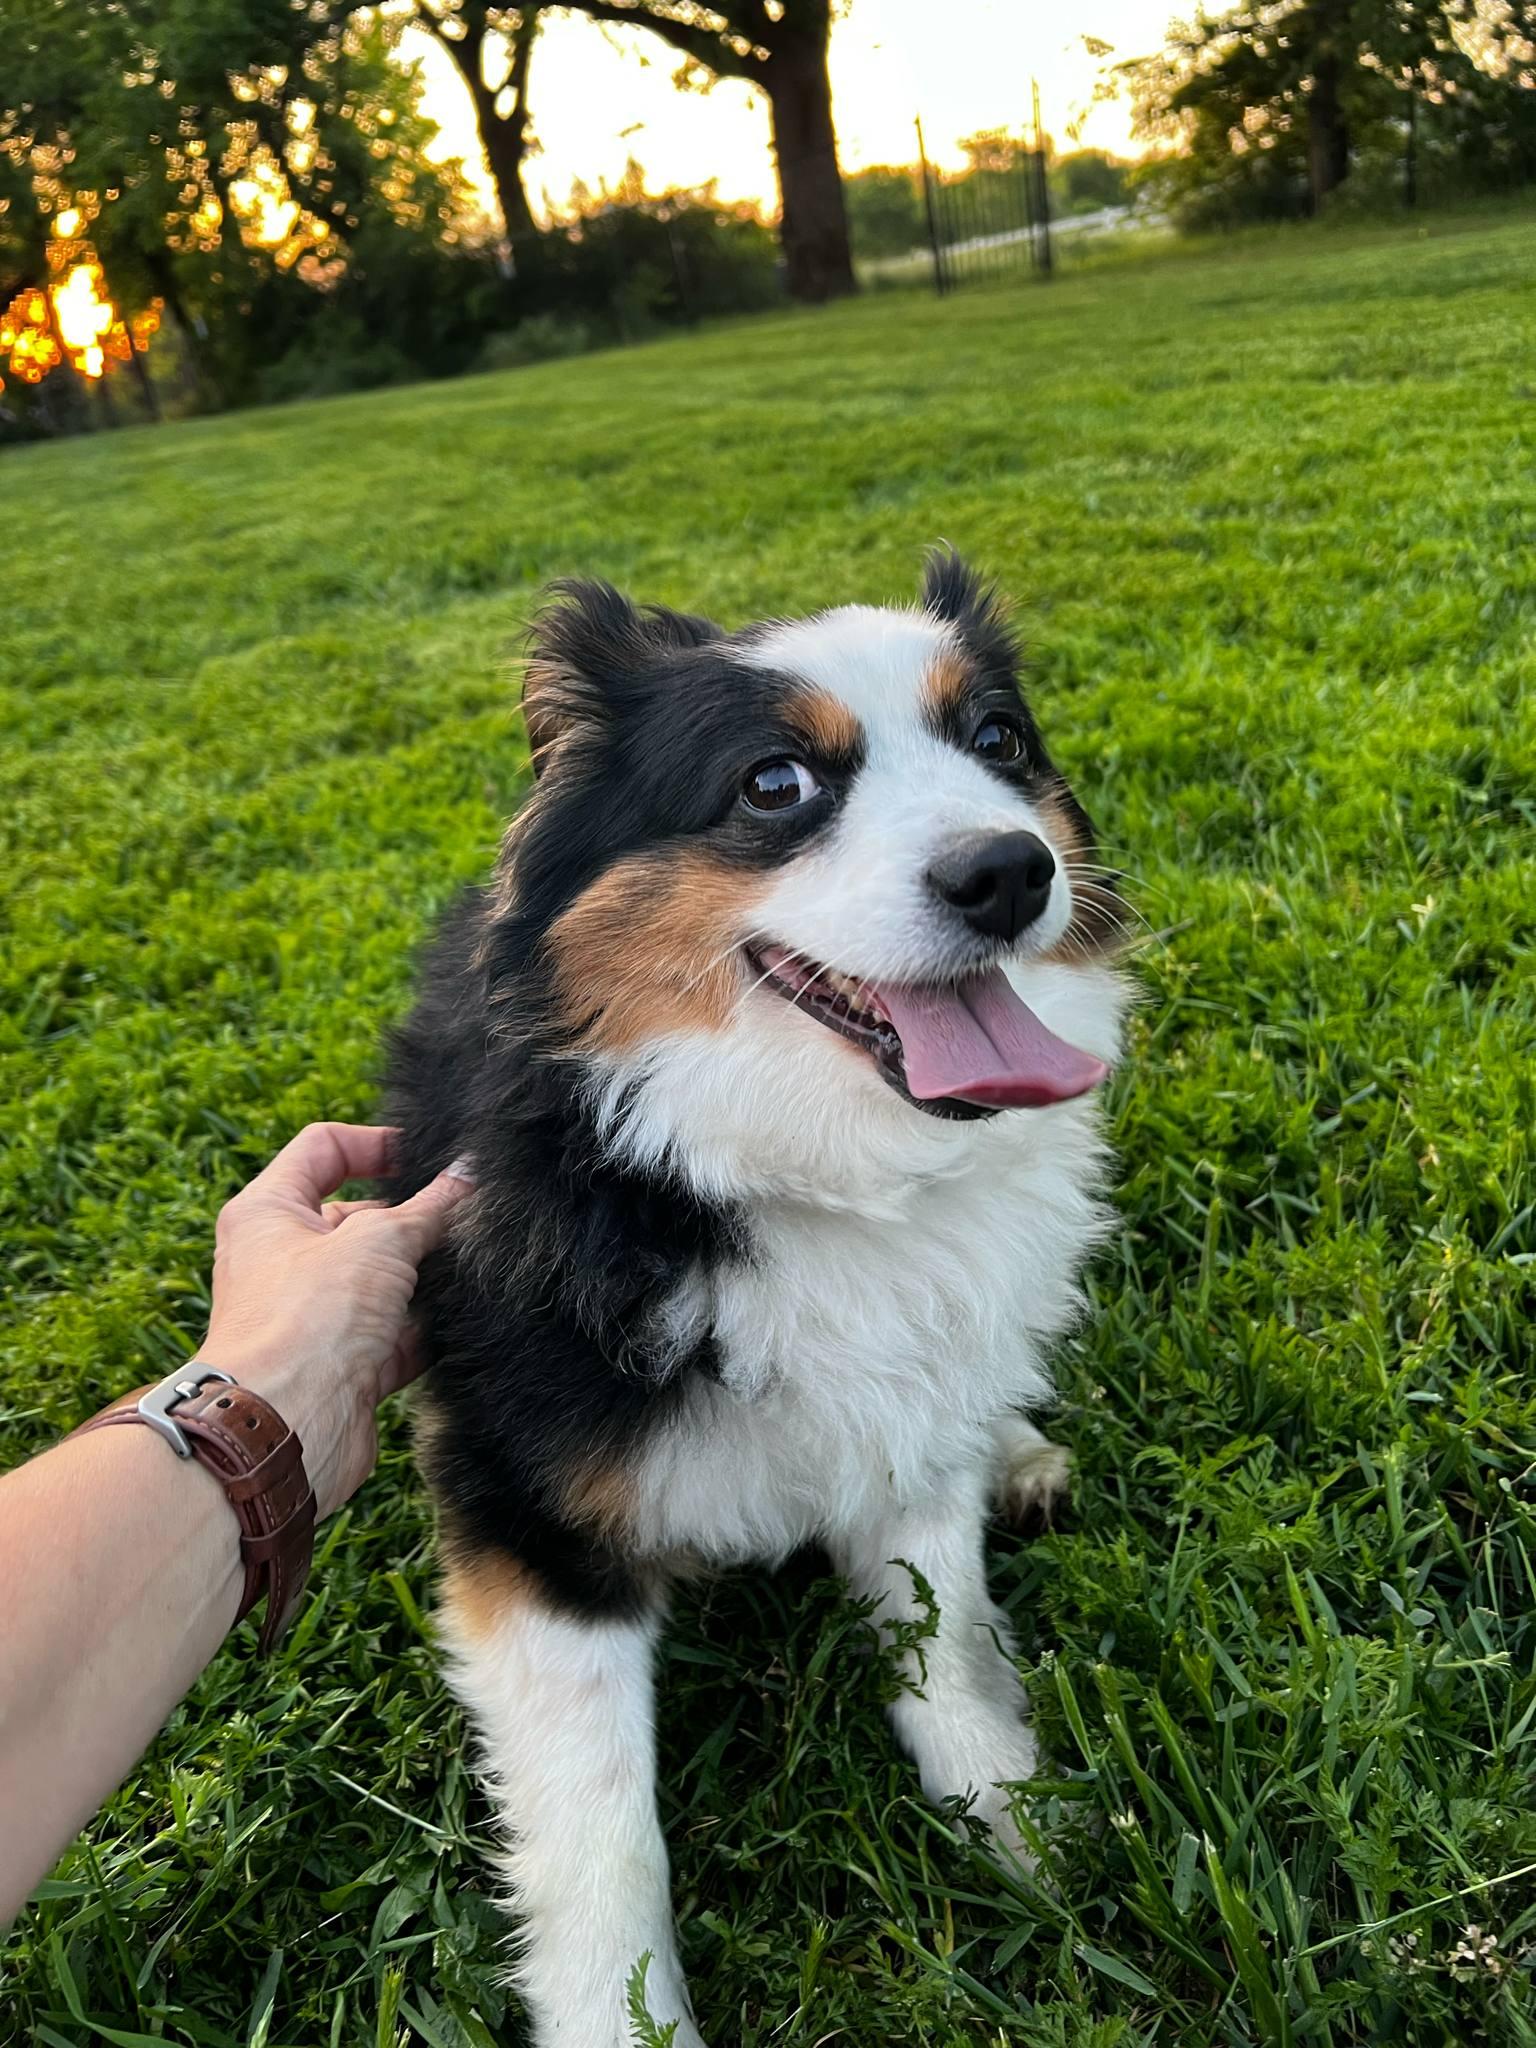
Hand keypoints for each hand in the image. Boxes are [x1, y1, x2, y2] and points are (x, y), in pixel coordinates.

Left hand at [194, 1123, 470, 1518]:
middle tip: (463, 1216)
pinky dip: (429, 1330)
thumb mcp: (380, 1240)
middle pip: (358, 1218)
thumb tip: (469, 1174)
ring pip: (382, 1280)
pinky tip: (465, 1320)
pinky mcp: (343, 1365)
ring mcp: (315, 1316)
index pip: (322, 1151)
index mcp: (268, 1212)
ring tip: (473, 1263)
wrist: (285, 1427)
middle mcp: (283, 1261)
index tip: (428, 1155)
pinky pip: (395, 1335)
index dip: (376, 1144)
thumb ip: (431, 1206)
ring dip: (425, 1276)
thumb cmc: (308, 1319)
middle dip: (412, 1218)